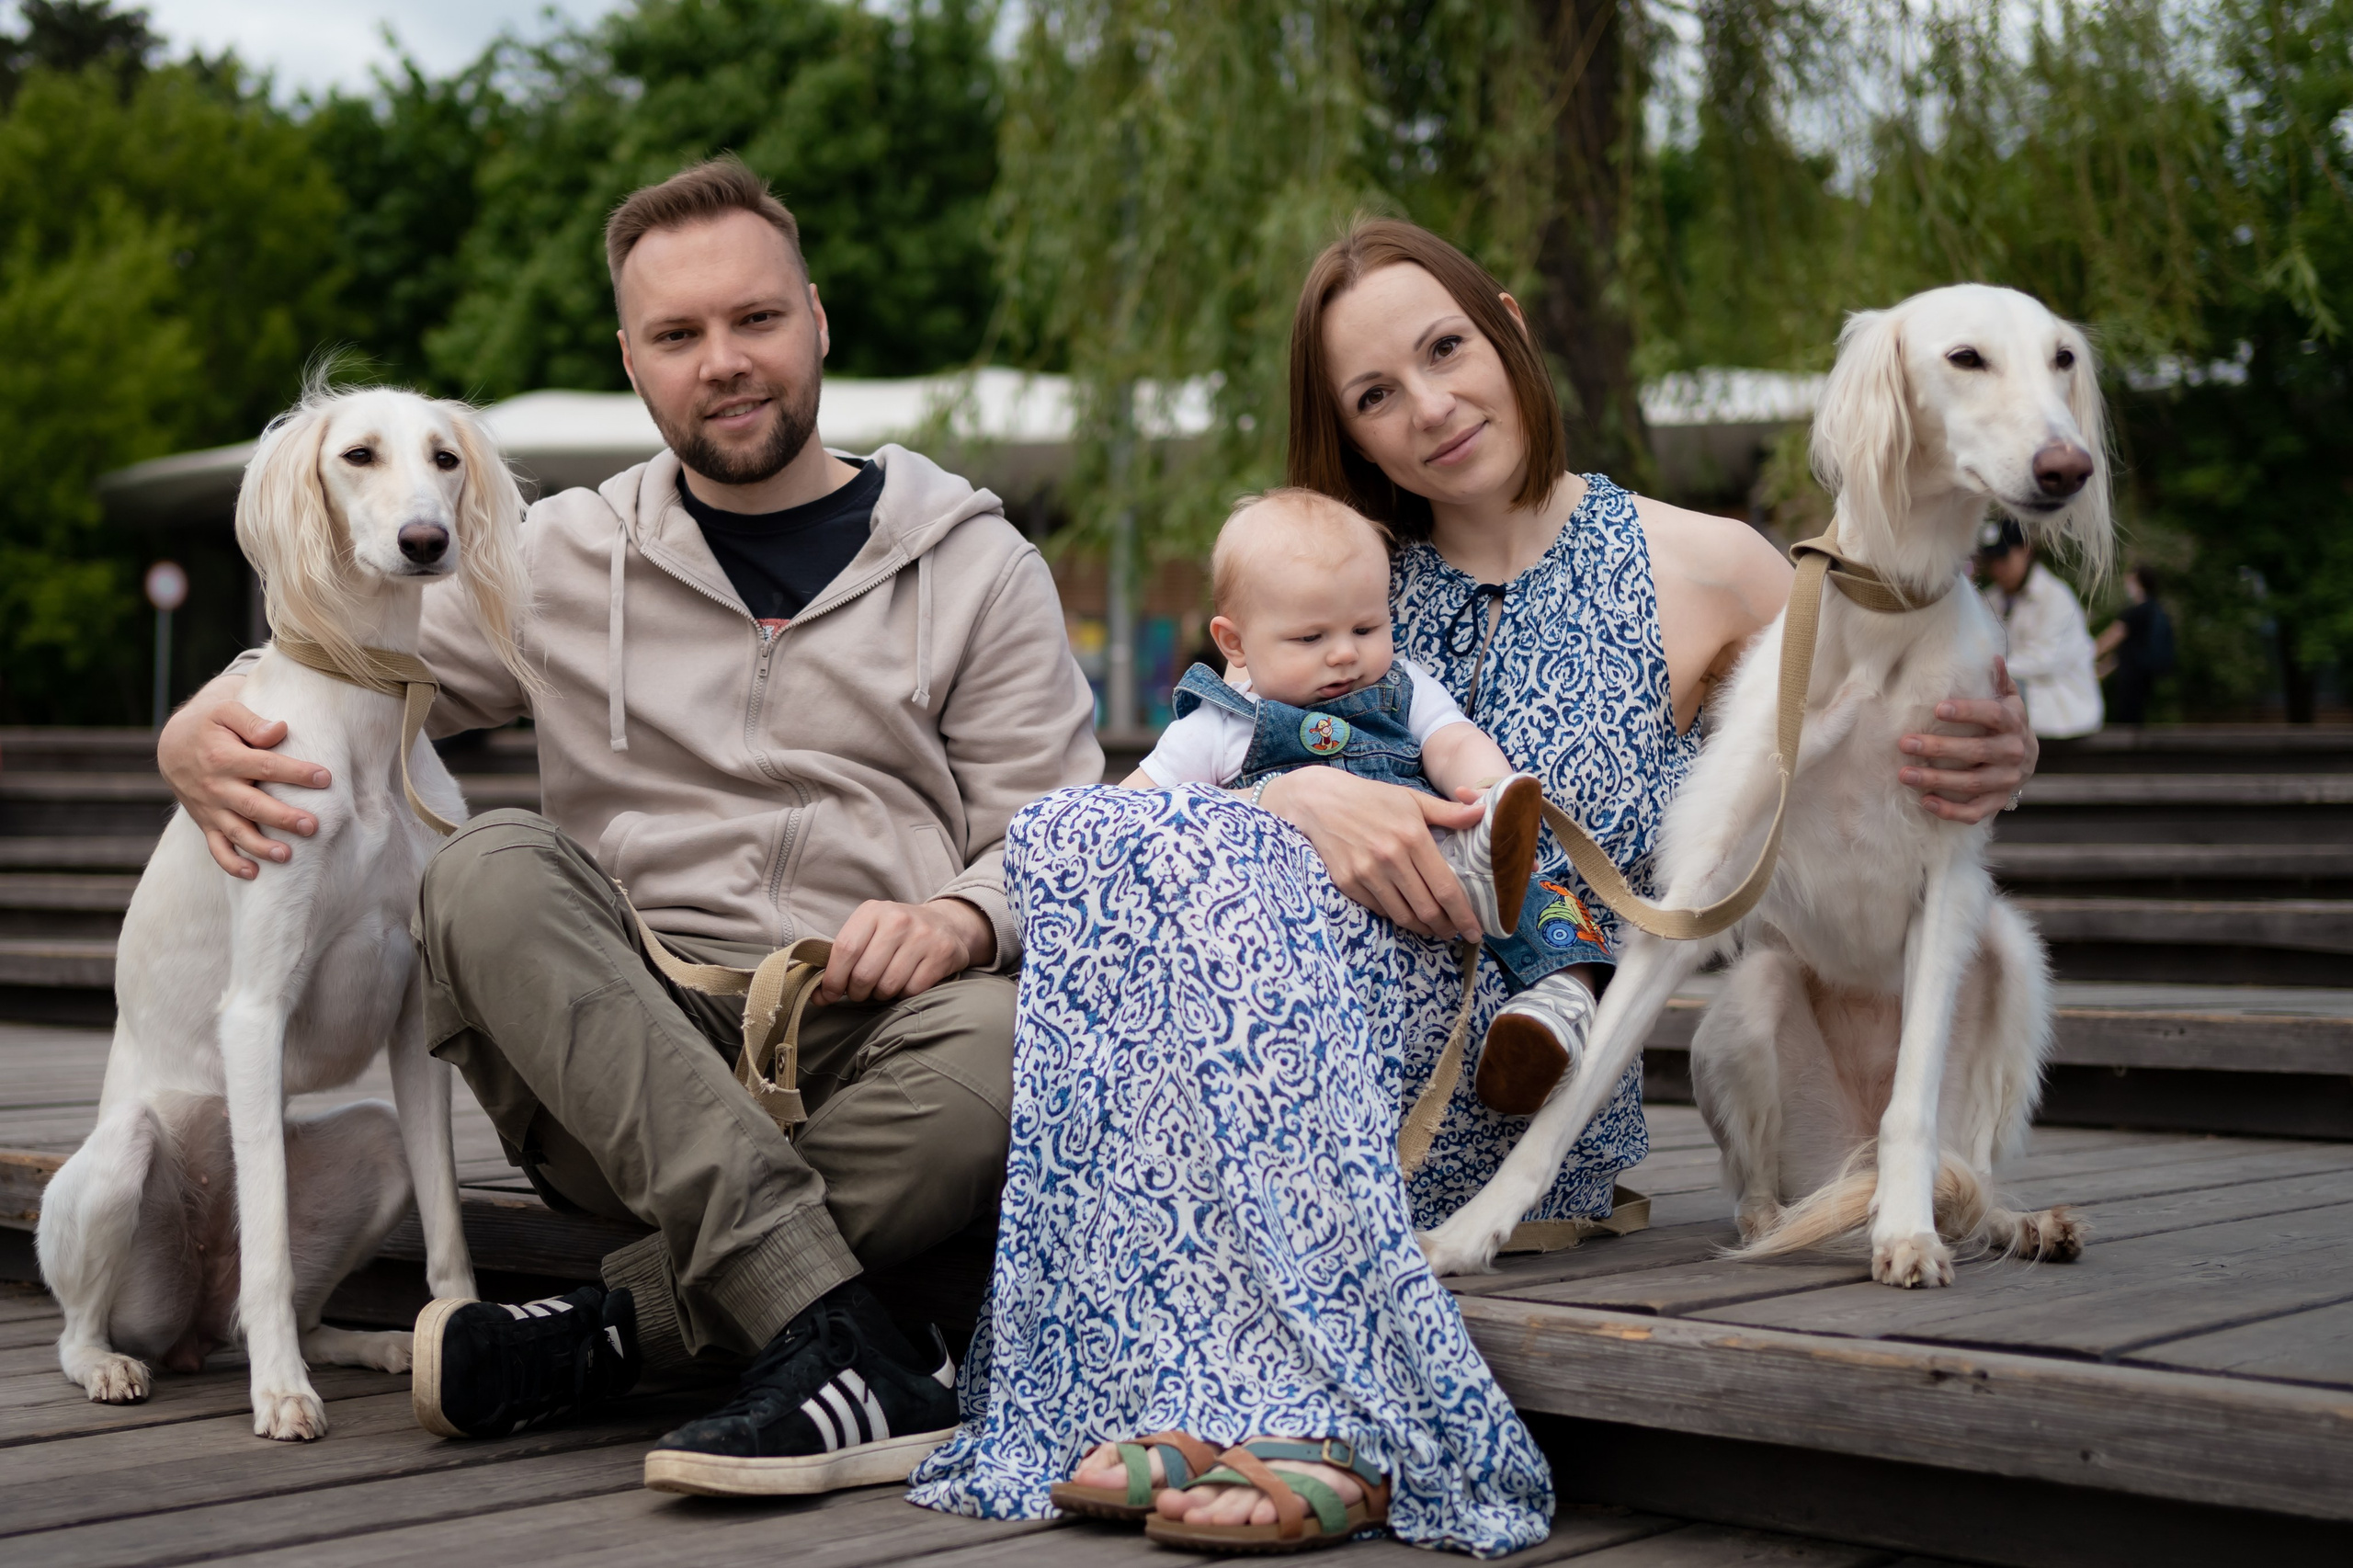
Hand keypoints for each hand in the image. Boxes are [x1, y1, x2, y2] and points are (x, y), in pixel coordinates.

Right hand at [158, 680, 330, 877]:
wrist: (173, 746)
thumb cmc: (210, 725)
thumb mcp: (225, 711)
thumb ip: (252, 721)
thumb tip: (280, 730)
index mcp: (224, 758)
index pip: (265, 766)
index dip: (295, 773)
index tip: (325, 777)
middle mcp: (216, 787)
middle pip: (253, 806)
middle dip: (282, 818)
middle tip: (313, 827)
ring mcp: (211, 808)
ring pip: (237, 832)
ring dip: (261, 847)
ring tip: (288, 855)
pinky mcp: (206, 823)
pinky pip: (217, 848)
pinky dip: (232, 863)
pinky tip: (254, 873)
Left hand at [820, 897, 994, 1003]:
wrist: (945, 924)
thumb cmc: (896, 934)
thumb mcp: (869, 930)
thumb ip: (843, 957)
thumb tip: (819, 995)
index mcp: (873, 912)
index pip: (845, 949)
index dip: (833, 978)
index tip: (828, 994)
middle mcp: (898, 920)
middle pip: (864, 974)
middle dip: (857, 992)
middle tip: (860, 991)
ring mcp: (922, 936)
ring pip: (888, 986)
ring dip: (881, 994)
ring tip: (884, 985)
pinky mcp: (941, 954)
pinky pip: (911, 990)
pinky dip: (904, 994)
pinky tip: (905, 983)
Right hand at [1260, 768, 1483, 940]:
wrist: (1320, 801)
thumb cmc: (1371, 798)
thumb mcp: (1411, 799)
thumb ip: (1448, 812)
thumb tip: (1483, 813)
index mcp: (1412, 837)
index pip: (1446, 888)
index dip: (1464, 915)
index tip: (1475, 931)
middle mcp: (1390, 858)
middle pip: (1427, 909)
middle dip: (1446, 927)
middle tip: (1455, 932)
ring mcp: (1366, 873)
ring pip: (1403, 916)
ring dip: (1423, 929)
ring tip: (1434, 929)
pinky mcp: (1347, 883)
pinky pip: (1379, 910)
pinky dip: (1397, 917)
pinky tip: (1406, 915)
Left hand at [1897, 657, 2038, 823]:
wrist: (2027, 759)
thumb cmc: (2005, 723)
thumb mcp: (2007, 699)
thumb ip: (1997, 680)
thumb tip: (1992, 655)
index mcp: (2014, 723)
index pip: (1993, 715)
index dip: (1967, 712)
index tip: (1937, 708)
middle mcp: (2013, 752)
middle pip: (1976, 751)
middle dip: (1938, 748)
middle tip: (1904, 743)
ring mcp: (2006, 780)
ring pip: (1970, 784)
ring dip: (1935, 781)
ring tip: (1904, 774)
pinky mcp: (1997, 802)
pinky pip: (1974, 812)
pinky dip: (1950, 810)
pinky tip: (1925, 801)